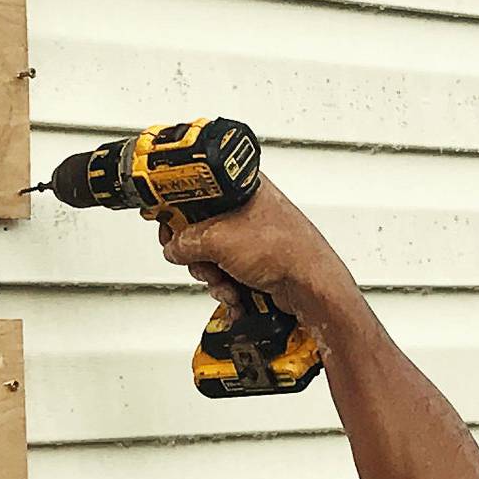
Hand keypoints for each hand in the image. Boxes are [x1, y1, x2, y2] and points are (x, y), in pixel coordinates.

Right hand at [159, 170, 350, 316]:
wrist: (312, 287)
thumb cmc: (284, 250)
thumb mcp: (218, 239)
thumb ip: (186, 241)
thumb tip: (173, 247)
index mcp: (241, 186)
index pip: (196, 189)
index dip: (177, 208)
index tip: (167, 224)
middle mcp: (248, 207)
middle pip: (199, 227)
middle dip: (195, 252)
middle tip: (199, 259)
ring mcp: (253, 236)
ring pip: (211, 254)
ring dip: (211, 273)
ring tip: (223, 279)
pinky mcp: (257, 261)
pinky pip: (227, 271)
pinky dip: (225, 285)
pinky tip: (234, 292)